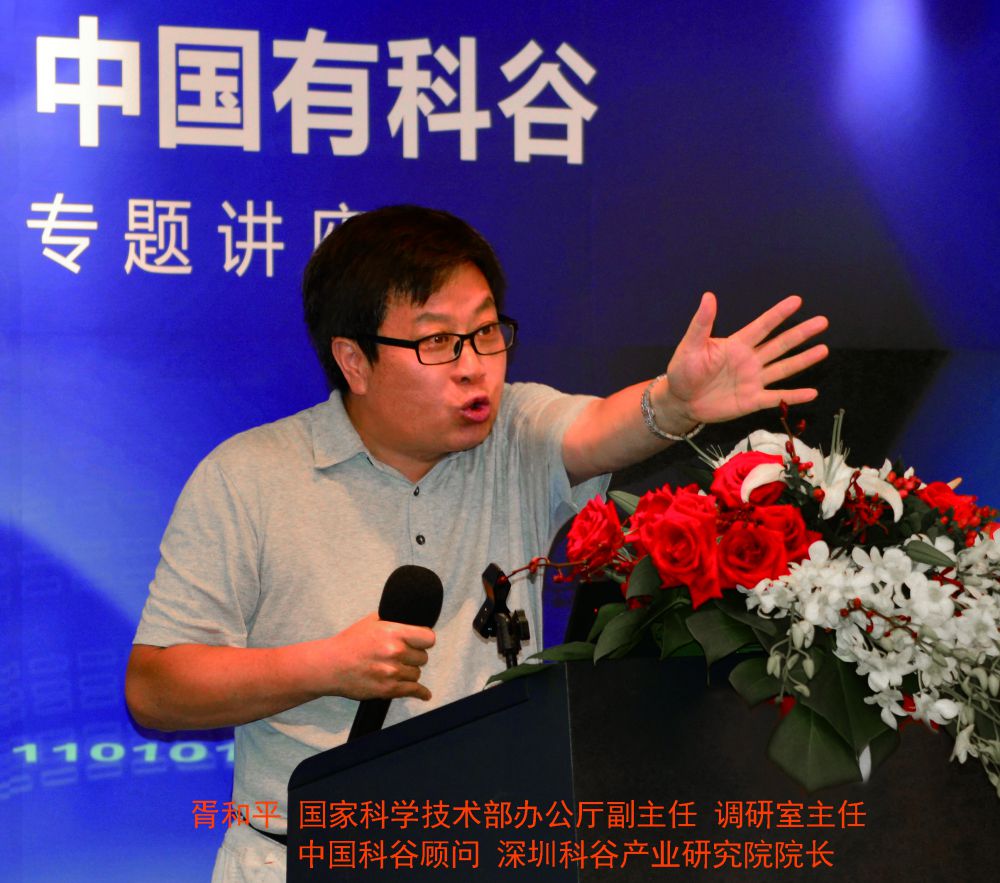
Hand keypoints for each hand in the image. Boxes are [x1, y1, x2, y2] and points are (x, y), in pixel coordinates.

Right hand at [301, 612, 435, 701]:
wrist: (330, 666)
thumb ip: (394, 620)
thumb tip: (413, 619)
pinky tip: (424, 694)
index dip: (425, 639)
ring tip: (394, 668)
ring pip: (417, 674)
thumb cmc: (349, 642)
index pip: (428, 638)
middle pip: (423, 657)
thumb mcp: (372, 621)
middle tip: (401, 655)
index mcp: (393, 632)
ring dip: (409, 672)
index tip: (421, 641)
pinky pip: (413, 691)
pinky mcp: (388, 689)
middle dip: (414, 656)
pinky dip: (420, 693)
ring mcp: (392, 672)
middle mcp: (395, 652)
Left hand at [660, 292, 827, 425]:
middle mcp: (750, 360)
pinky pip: (777, 397)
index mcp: (737, 345)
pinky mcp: (752, 400)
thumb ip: (702, 323)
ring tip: (823, 349)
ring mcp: (753, 380)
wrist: (680, 401)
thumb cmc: (683, 371)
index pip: (762, 326)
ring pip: (783, 368)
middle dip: (800, 333)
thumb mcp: (690, 346)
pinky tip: (812, 393)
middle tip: (822, 321)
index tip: (797, 300)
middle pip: (780, 344)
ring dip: (803, 360)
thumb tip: (708, 296)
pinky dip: (794, 396)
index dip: (779, 314)